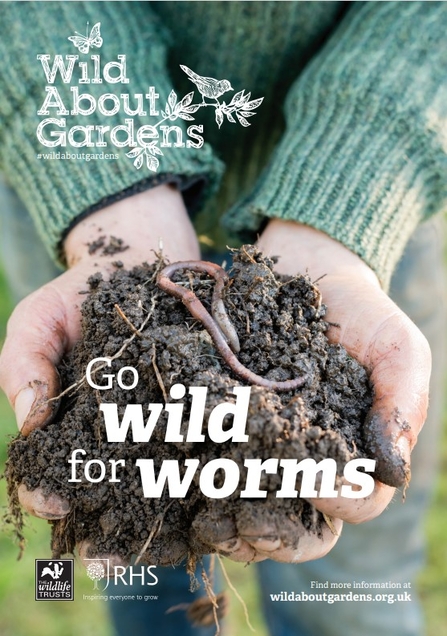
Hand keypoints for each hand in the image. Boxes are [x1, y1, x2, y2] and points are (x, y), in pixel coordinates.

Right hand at [0, 184, 199, 532]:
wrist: (139, 261)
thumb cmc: (78, 294)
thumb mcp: (37, 321)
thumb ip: (24, 366)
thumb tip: (29, 422)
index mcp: (66, 425)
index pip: (47, 473)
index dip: (45, 492)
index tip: (53, 502)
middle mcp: (112, 435)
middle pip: (104, 492)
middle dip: (104, 525)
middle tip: (109, 558)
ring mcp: (156, 424)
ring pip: (154, 479)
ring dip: (157, 513)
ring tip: (162, 541)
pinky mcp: (195, 405)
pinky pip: (200, 442)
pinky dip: (203, 466)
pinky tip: (212, 488)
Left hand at [221, 218, 429, 563]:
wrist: (306, 272)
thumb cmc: (361, 314)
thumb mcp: (396, 348)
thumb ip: (403, 403)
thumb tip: (390, 468)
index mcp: (355, 452)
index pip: (358, 500)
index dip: (339, 500)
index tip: (313, 478)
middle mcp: (309, 459)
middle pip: (299, 523)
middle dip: (276, 534)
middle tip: (249, 524)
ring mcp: (264, 445)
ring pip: (251, 506)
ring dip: (230, 522)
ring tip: (209, 520)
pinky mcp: (226, 423)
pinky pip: (212, 465)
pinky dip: (197, 481)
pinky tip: (183, 481)